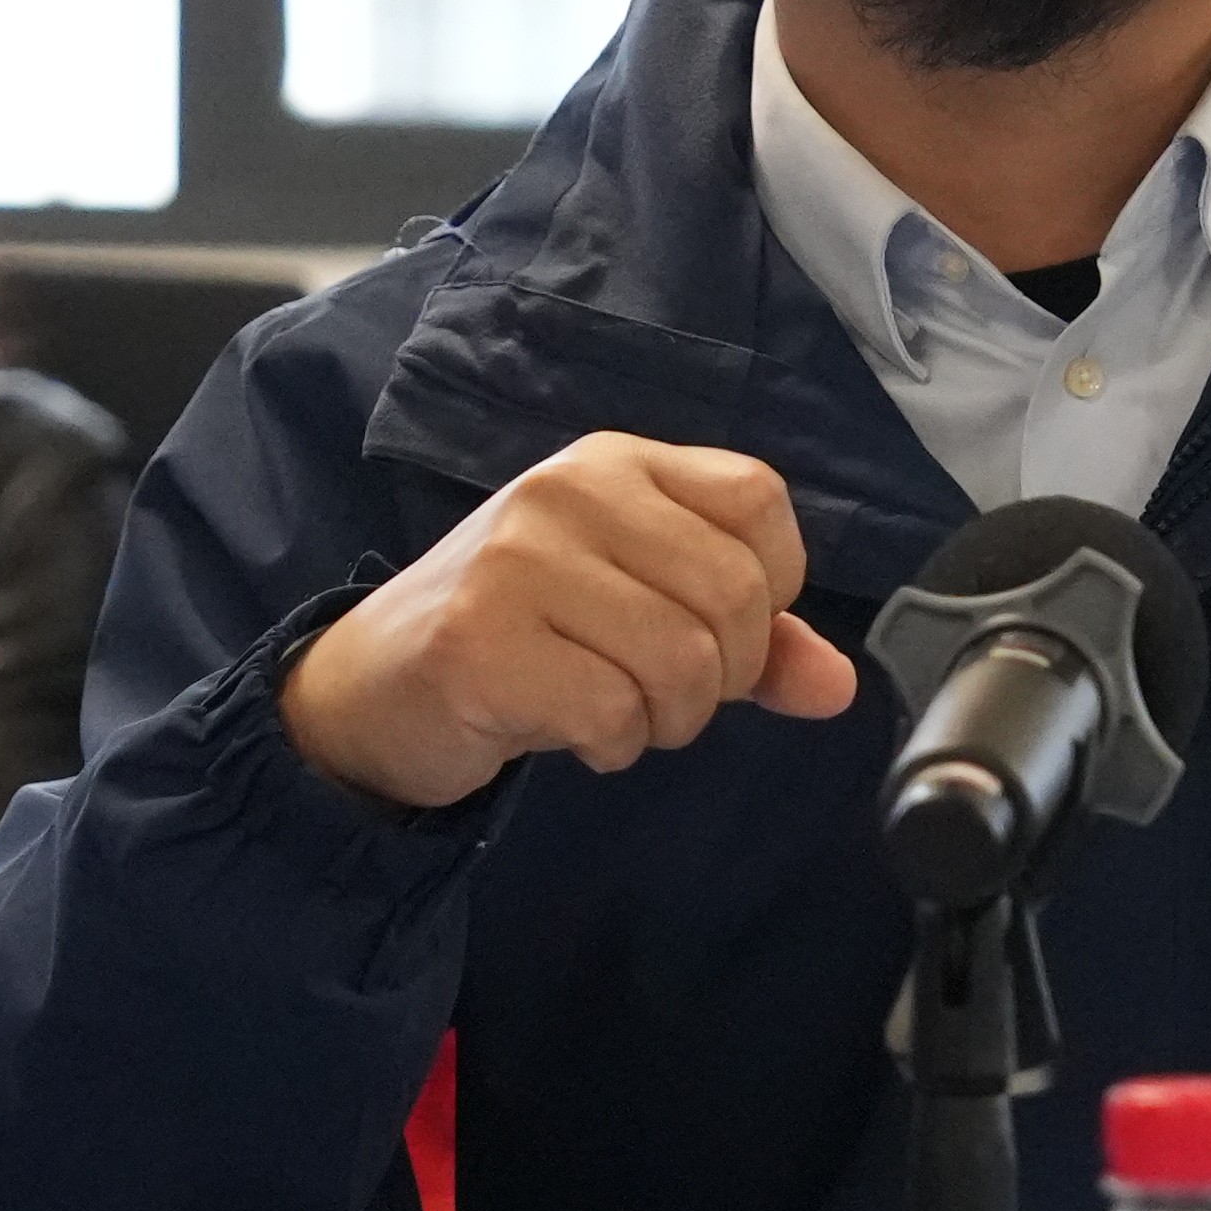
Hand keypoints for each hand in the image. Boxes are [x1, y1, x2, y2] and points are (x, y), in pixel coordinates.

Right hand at [283, 432, 859, 811]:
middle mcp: (567, 490)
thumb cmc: (521, 643)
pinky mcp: (481, 641)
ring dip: (667, 721)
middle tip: (666, 698)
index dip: (771, 590)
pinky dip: (611, 746)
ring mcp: (517, 560)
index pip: (759, 501)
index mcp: (614, 464)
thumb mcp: (638, 615)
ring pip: (682, 661)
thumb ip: (748, 641)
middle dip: (724, 678)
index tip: (721, 632)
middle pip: (734, 593)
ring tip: (614, 714)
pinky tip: (566, 731)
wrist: (371, 691)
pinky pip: (612, 712)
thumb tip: (839, 685)